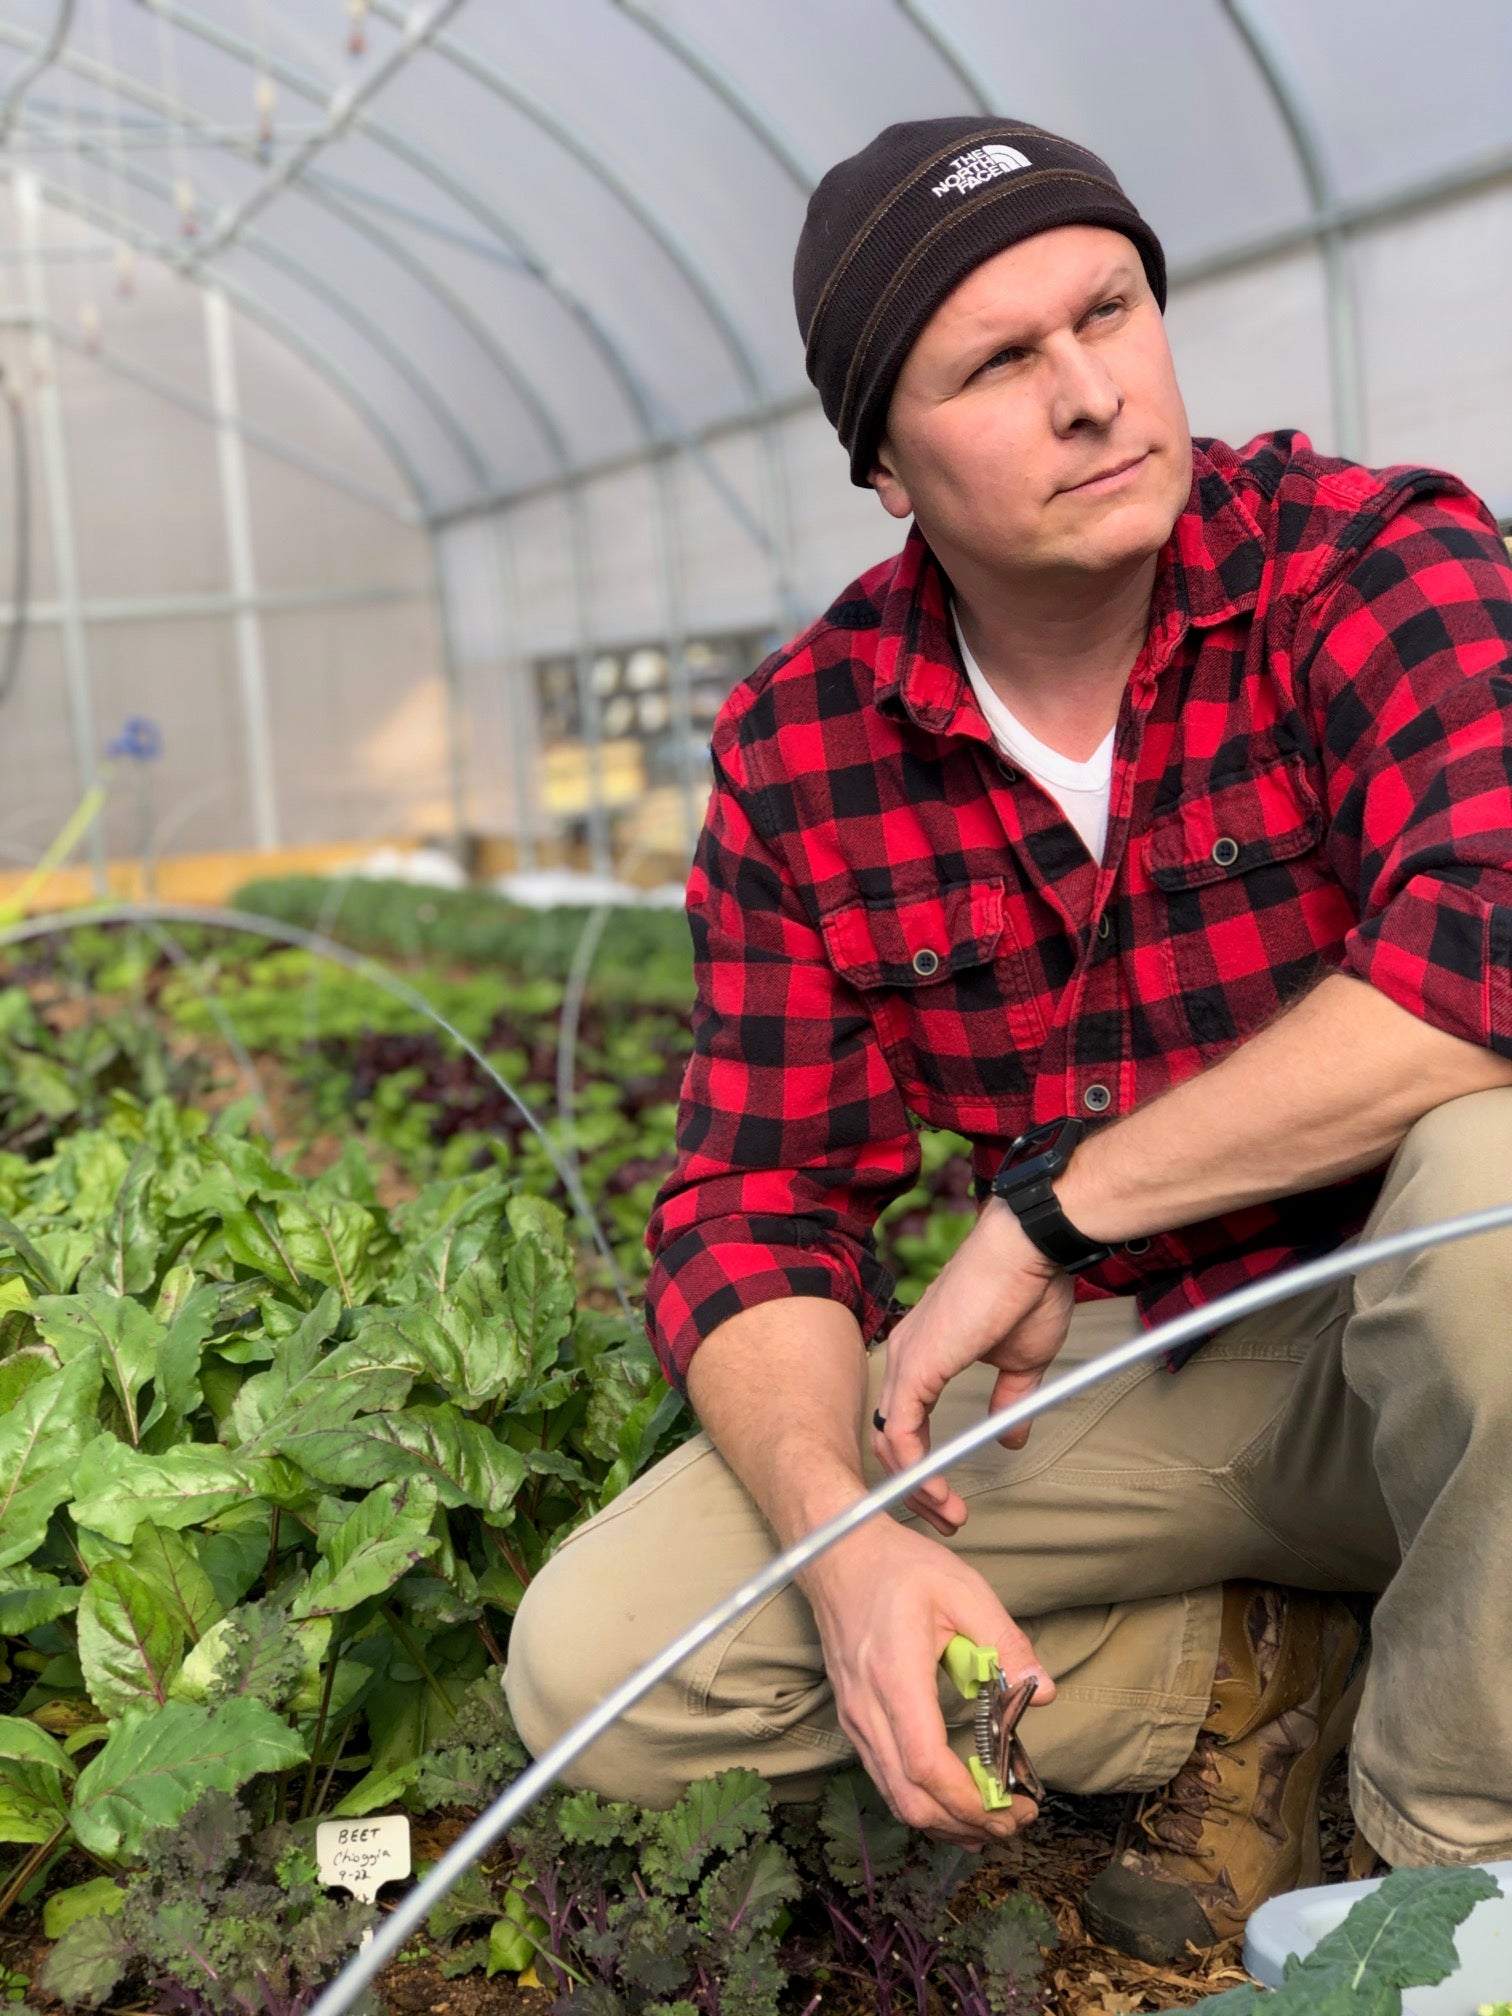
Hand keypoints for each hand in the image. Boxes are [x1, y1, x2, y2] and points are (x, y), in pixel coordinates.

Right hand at [802, 1518, 1053, 1845]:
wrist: (836, 1554)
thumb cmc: (898, 1567)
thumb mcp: (963, 1589)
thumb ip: (1006, 1642)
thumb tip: (1042, 1692)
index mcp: (895, 1677)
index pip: (927, 1765)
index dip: (971, 1801)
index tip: (1014, 1808)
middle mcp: (868, 1708)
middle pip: (910, 1797)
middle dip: (966, 1824)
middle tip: (1015, 1821)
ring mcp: (855, 1717)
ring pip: (895, 1796)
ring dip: (945, 1821)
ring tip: (993, 1819)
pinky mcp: (853, 1718)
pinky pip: (885, 1777)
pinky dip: (922, 1803)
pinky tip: (955, 1802)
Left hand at [873, 1199, 1074, 1533]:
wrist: (1029, 1251)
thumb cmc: (1028, 1291)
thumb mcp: (1021, 1361)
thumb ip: (1007, 1399)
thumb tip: (1009, 1437)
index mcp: (922, 1353)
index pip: (904, 1422)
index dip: (921, 1466)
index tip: (949, 1499)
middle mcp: (903, 1357)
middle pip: (889, 1439)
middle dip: (914, 1489)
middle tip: (948, 1519)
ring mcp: (905, 1361)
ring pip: (891, 1442)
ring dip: (916, 1487)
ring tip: (949, 1514)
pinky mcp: (917, 1366)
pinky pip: (902, 1432)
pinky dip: (915, 1468)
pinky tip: (938, 1491)